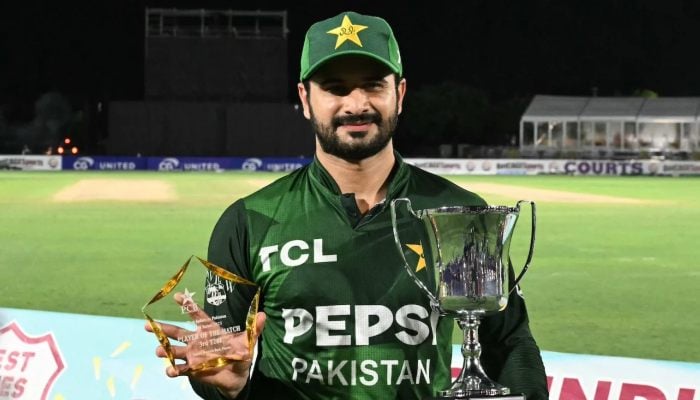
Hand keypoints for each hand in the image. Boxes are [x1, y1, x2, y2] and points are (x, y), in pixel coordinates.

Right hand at [145, 292, 265, 398]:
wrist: (237, 377)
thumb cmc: (240, 355)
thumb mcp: (248, 342)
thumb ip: (253, 329)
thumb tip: (263, 314)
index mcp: (209, 330)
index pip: (197, 315)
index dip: (188, 305)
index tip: (177, 295)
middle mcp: (197, 341)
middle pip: (177, 332)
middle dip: (162, 328)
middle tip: (148, 325)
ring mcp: (193, 355)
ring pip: (174, 350)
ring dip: (165, 350)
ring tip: (159, 350)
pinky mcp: (192, 370)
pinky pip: (179, 369)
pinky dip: (173, 370)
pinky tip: (170, 370)